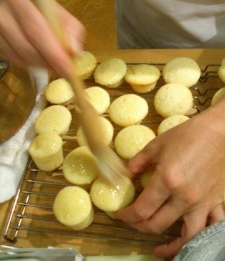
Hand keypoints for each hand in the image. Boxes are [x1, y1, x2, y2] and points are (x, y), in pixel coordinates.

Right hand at [0, 0, 85, 75]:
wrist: (13, 3)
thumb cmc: (38, 7)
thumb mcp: (57, 10)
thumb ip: (71, 28)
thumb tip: (75, 52)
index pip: (36, 30)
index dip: (53, 53)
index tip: (68, 68)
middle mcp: (1, 13)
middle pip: (26, 48)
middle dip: (48, 63)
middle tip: (64, 71)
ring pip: (20, 58)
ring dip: (40, 65)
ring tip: (54, 62)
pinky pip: (14, 61)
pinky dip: (30, 64)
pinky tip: (39, 59)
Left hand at [117, 99, 224, 258]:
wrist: (218, 132)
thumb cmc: (187, 135)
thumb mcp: (156, 145)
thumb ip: (138, 162)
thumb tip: (127, 175)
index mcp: (167, 180)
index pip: (142, 209)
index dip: (127, 216)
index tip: (120, 214)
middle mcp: (184, 197)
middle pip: (157, 224)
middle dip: (139, 226)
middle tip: (132, 221)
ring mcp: (202, 202)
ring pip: (186, 236)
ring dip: (170, 246)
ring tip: (158, 248)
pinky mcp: (215, 202)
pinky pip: (211, 227)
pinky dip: (200, 238)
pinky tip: (190, 238)